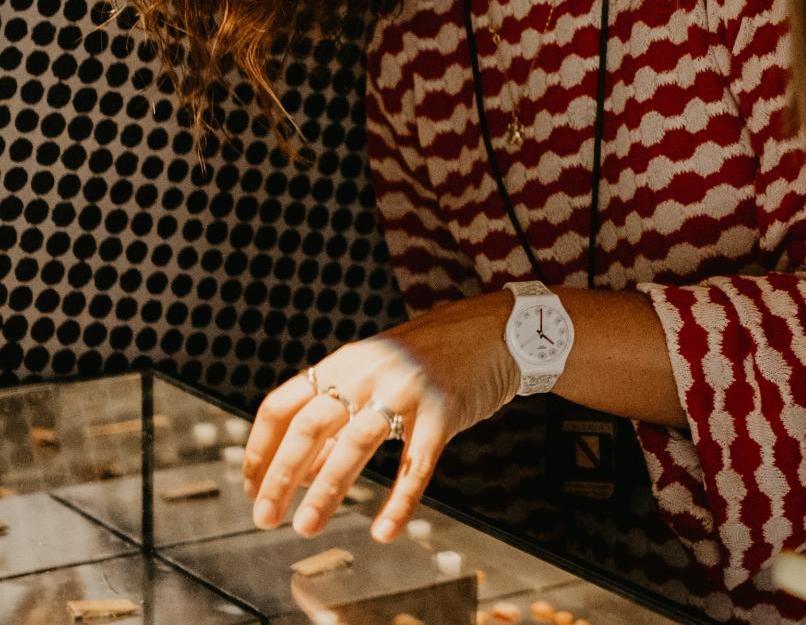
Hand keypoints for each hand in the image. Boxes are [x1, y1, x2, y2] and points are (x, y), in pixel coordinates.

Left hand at [241, 290, 518, 543]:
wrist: (497, 331)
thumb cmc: (431, 358)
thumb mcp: (376, 374)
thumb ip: (340, 416)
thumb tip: (300, 470)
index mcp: (345, 362)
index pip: (283, 404)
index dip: (260, 449)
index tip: (251, 487)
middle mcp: (369, 371)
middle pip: (310, 424)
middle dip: (281, 475)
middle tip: (266, 516)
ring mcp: (407, 388)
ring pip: (355, 444)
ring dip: (326, 491)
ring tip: (307, 526)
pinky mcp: (444, 410)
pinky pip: (416, 464)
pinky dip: (399, 501)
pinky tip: (385, 530)